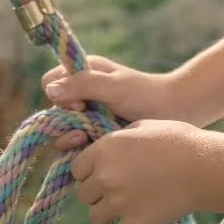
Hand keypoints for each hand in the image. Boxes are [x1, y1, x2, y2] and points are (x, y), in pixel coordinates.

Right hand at [43, 57, 180, 151]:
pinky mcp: (95, 134)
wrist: (173, 112)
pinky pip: (77, 145)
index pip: (51, 82)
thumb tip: (50, 89)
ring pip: (64, 130)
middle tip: (84, 130)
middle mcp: (82, 92)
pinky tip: (95, 151)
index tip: (79, 105)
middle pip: (55, 110)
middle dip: (66, 122)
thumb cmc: (145, 94)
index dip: (59, 95)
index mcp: (84, 72)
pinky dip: (82, 149)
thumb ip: (83, 84)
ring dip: (73, 138)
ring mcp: (88, 114)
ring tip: (89, 141)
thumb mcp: (114, 86)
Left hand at [70, 119, 202, 223]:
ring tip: (124, 207)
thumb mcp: (142, 126)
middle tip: (116, 190)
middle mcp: (105, 176)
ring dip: (106, 214)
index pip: (77, 169)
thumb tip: (111, 148)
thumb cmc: (175, 139)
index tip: (101, 173)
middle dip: (97, 193)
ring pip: (94, 217)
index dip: (88, 171)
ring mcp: (118, 202)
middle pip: (84, 194)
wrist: (201, 166)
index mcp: (105, 149)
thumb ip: (119, 138)